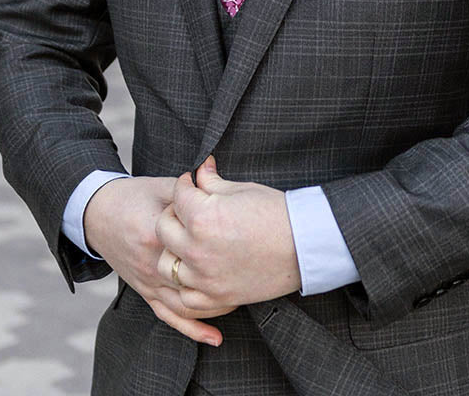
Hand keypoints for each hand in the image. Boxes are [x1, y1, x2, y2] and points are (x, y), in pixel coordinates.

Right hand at [83, 175, 231, 345]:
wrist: (97, 213)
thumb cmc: (133, 196)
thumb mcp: (163, 186)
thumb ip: (191, 189)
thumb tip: (218, 176)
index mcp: (157, 232)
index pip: (195, 241)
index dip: (221, 235)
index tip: (245, 232)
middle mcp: (152, 262)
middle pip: (194, 278)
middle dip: (225, 277)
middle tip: (254, 273)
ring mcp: (147, 281)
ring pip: (186, 304)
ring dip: (215, 306)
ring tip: (242, 301)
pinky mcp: (144, 291)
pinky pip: (169, 315)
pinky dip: (193, 329)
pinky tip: (214, 336)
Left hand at [154, 155, 301, 312]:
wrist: (304, 244)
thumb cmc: (277, 213)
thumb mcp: (242, 189)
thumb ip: (212, 182)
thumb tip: (200, 170)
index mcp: (203, 217)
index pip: (177, 195)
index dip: (184, 183)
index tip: (191, 182)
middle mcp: (197, 249)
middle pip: (163, 229)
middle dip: (173, 213)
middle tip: (186, 209)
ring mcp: (204, 277)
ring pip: (166, 265)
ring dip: (173, 250)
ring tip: (187, 242)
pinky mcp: (216, 297)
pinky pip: (184, 298)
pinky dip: (184, 286)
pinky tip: (193, 272)